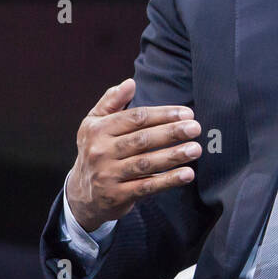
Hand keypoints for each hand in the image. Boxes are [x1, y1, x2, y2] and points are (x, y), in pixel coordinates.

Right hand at [65, 78, 202, 231]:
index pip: (136, 118)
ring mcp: (108, 175)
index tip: (186, 113)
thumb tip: (130, 82)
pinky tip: (187, 174)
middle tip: (195, 128)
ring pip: (146, 163)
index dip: (163, 114)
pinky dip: (168, 181)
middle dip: (171, 133)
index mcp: (98, 129)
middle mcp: (101, 151)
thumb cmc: (95, 150)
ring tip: (195, 149)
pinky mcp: (117, 196)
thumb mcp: (94, 123)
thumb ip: (111, 101)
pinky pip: (147, 186)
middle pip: (142, 139)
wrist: (82, 194)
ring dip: (173, 156)